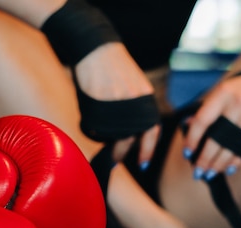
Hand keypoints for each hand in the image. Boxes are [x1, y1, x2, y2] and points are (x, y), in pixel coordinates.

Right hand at [75, 42, 159, 165]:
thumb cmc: (113, 68)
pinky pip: (95, 127)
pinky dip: (92, 130)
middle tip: (115, 162)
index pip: (151, 132)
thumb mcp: (133, 87)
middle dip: (122, 153)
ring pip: (112, 135)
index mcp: (146, 100)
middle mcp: (135, 104)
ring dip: (106, 141)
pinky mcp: (99, 105)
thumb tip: (129, 137)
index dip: (147, 150)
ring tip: (99, 138)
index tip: (143, 164)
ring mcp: (116, 105)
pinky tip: (89, 122)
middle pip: (130, 139)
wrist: (96, 49)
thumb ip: (135, 111)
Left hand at [183, 72, 240, 179]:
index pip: (202, 120)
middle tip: (197, 172)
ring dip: (219, 164)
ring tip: (209, 174)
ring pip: (232, 147)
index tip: (187, 153)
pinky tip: (228, 169)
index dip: (192, 139)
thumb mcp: (222, 92)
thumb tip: (186, 125)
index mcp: (223, 94)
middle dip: (205, 159)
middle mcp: (239, 104)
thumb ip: (206, 108)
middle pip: (217, 138)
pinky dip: (237, 161)